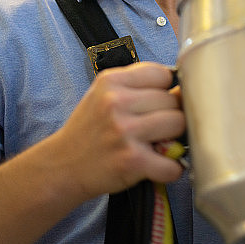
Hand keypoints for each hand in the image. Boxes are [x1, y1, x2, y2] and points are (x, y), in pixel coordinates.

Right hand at [48, 62, 185, 198]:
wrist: (61, 166)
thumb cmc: (90, 129)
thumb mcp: (103, 94)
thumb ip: (138, 85)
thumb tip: (183, 89)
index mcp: (111, 81)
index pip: (162, 74)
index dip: (165, 90)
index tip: (156, 103)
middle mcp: (117, 103)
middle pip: (173, 100)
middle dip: (170, 115)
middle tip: (154, 128)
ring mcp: (125, 131)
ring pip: (179, 124)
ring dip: (174, 138)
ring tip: (158, 144)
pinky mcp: (132, 160)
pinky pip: (173, 163)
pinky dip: (171, 169)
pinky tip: (159, 166)